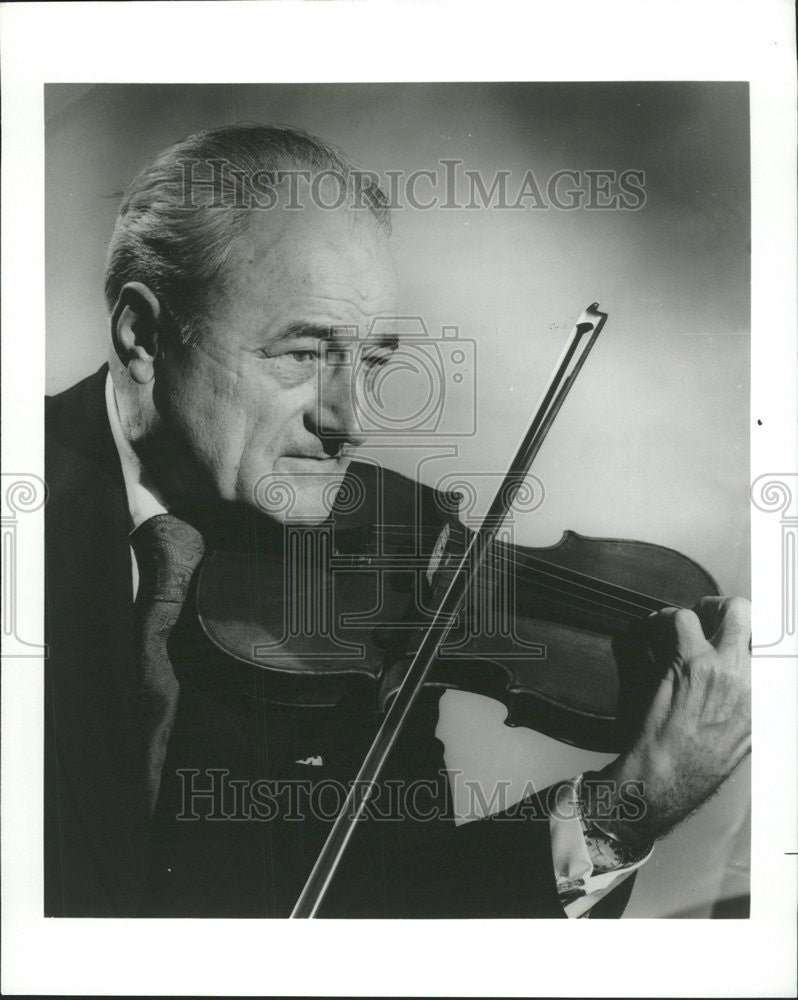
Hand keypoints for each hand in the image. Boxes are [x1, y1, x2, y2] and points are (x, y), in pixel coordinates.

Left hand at [587, 597, 750, 852]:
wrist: (669, 776)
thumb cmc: (699, 763)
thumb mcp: (743, 735)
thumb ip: (748, 701)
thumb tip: (745, 682)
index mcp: (765, 695)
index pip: (777, 644)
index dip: (753, 629)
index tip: (741, 627)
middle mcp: (749, 676)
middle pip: (746, 612)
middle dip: (723, 606)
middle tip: (706, 613)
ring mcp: (721, 666)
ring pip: (712, 609)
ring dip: (688, 614)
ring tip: (671, 626)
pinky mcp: (688, 662)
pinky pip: (678, 619)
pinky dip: (662, 621)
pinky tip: (653, 633)